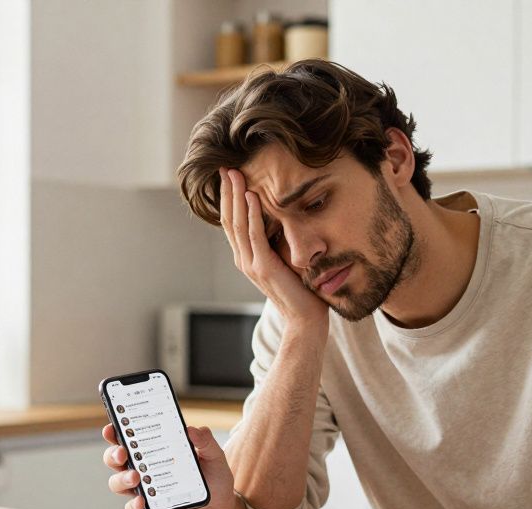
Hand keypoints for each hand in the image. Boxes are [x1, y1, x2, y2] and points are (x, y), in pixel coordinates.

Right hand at [101, 424, 239, 508]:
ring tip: (135, 477)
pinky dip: (133, 506)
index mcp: (155, 451)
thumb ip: (205, 441)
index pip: (130, 438)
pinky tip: (141, 501)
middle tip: (122, 452)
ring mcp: (145, 491)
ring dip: (121, 479)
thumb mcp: (215, 457)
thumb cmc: (214, 479)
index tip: (111, 427)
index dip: (116, 432)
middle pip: (116, 460)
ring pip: (119, 484)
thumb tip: (193, 429)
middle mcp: (145, 469)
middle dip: (113, 454)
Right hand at [220, 168, 328, 328]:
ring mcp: (251, 264)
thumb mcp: (285, 260)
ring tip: (235, 174)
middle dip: (227, 191)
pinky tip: (252, 195)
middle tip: (225, 167)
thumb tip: (283, 219)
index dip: (228, 198)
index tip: (229, 175)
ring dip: (236, 196)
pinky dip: (252, 214)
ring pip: (238, 224)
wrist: (305, 319)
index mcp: (247, 257)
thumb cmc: (302, 291)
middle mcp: (244, 260)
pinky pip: (255, 235)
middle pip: (229, 219)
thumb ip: (278, 242)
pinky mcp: (263, 268)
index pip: (232, 222)